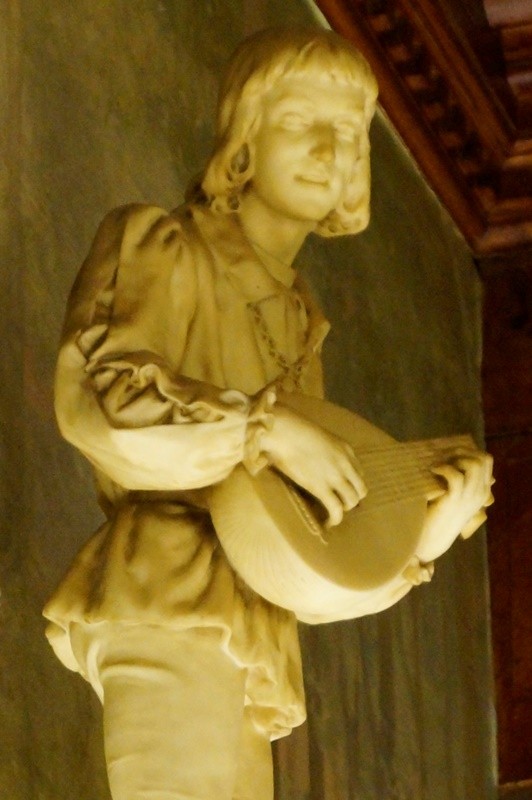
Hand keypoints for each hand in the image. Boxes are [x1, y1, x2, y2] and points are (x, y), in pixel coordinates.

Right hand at [260, 403, 366, 526]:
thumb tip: (311, 457)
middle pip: (360, 489)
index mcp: (346, 450)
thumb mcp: (318, 437)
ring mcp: (335, 476)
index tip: (341, 490)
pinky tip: (327, 524)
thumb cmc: (292, 430)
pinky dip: (334, 519)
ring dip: (343, 509)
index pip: (359, 473)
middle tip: (338, 504)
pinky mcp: (321, 487)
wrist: (284, 431)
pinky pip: (336, 509)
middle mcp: (346, 464)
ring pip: (352, 501)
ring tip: (331, 514)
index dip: (351, 485)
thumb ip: (322, 449)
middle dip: (351, 499)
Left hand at [417, 447, 493, 562]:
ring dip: (455, 458)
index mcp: (482, 491)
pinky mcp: (453, 500)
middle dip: (463, 451)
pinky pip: (455, 475)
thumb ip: (462, 481)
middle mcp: (480, 493)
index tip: (452, 454)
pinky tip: (433, 470)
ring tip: (440, 463)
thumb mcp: (456, 496)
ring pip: (473, 465)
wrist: (432, 538)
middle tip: (445, 456)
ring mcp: (468, 497)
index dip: (469, 451)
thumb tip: (454, 457)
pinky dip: (443, 468)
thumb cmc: (440, 515)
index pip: (487, 461)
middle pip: (483, 459)